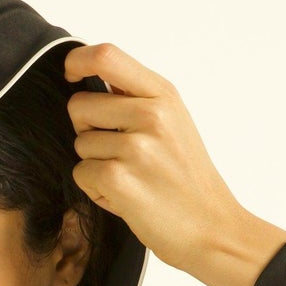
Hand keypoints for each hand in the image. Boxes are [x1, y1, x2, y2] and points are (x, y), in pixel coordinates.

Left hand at [63, 44, 285, 285]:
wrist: (213, 229)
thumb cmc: (188, 180)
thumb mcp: (173, 123)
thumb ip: (135, 98)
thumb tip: (87, 78)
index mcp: (163, 95)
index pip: (106, 56)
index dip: (77, 60)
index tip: (71, 75)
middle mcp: (152, 115)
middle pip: (79, 105)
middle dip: (87, 131)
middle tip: (120, 153)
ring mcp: (136, 147)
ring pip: (79, 144)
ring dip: (95, 165)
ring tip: (131, 179)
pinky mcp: (120, 179)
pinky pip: (81, 173)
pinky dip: (96, 190)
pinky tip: (126, 197)